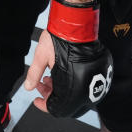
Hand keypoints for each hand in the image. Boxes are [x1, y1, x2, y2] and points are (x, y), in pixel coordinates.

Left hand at [24, 0, 112, 117]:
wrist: (75, 23)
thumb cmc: (59, 37)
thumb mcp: (41, 57)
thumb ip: (34, 75)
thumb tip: (28, 87)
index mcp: (72, 89)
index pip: (58, 109)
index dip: (45, 106)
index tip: (37, 101)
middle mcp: (87, 90)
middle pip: (68, 104)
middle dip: (53, 96)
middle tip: (42, 86)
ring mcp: (97, 82)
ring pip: (78, 95)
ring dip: (62, 90)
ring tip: (50, 78)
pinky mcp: (102, 73)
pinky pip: (87, 86)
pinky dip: (74, 83)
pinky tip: (63, 74)